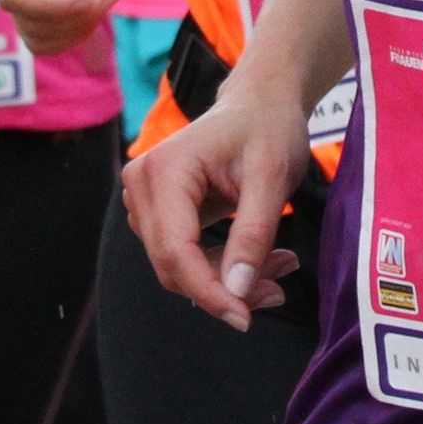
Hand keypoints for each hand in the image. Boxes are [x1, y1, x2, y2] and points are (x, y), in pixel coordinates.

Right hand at [129, 81, 310, 329]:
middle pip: (173, 265)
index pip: (175, 250)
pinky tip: (261, 259)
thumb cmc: (269, 129)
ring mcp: (144, 200)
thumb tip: (237, 292)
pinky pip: (183, 257)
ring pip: (179, 267)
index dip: (208, 291)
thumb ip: (253, 234)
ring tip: (279, 264)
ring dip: (227, 279)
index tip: (244, 319)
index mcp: (165, 169)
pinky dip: (221, 267)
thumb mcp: (272, 177)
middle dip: (226, 287)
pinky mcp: (158, 213)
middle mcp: (141, 185)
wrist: (261, 105)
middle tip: (280, 285)